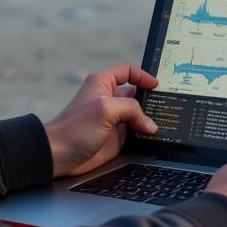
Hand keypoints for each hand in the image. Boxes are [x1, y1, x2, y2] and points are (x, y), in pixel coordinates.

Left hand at [44, 64, 158, 177]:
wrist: (59, 155)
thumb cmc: (75, 128)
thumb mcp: (105, 109)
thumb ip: (131, 109)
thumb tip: (150, 123)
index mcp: (103, 83)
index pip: (128, 71)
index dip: (143, 76)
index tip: (157, 86)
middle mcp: (109, 99)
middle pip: (136, 94)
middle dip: (151, 99)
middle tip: (166, 105)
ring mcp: (113, 119)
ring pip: (138, 114)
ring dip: (150, 118)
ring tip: (165, 121)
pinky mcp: (116, 137)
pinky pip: (136, 132)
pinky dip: (146, 134)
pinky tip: (154, 136)